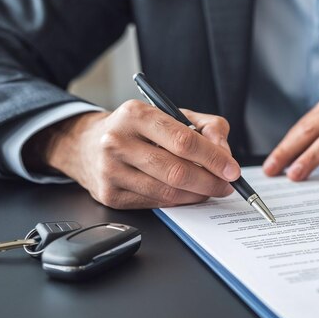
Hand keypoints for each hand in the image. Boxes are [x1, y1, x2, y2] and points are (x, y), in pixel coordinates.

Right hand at [24, 100, 240, 208]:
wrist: (87, 145)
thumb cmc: (136, 129)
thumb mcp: (169, 114)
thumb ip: (206, 126)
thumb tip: (224, 152)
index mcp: (135, 114)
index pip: (183, 140)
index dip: (213, 158)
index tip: (231, 169)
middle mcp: (118, 141)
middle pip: (177, 171)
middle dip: (210, 181)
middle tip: (226, 185)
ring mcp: (111, 170)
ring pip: (167, 192)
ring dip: (197, 195)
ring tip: (210, 190)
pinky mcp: (109, 195)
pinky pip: (155, 203)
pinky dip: (178, 202)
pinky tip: (187, 194)